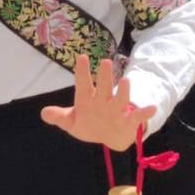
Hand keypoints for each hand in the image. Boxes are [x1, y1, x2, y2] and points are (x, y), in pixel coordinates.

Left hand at [40, 55, 154, 150]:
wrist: (109, 137)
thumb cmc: (89, 124)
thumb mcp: (72, 123)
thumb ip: (59, 117)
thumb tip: (43, 113)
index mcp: (87, 99)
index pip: (83, 83)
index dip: (81, 71)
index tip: (81, 57)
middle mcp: (103, 101)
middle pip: (103, 86)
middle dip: (104, 76)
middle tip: (105, 62)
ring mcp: (116, 110)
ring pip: (120, 98)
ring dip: (123, 91)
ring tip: (125, 81)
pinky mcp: (128, 121)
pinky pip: (137, 116)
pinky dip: (144, 112)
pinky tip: (150, 107)